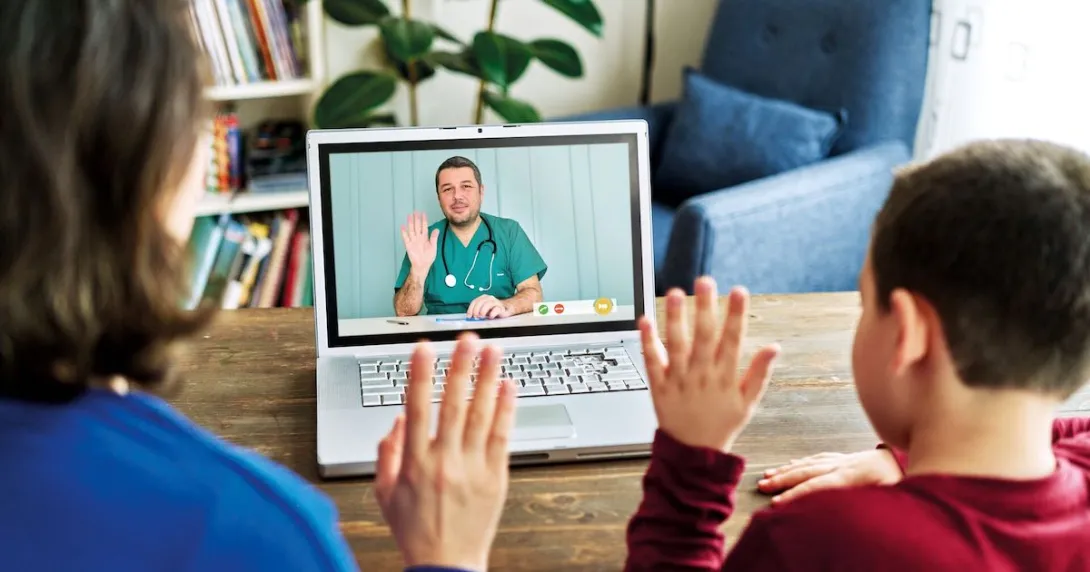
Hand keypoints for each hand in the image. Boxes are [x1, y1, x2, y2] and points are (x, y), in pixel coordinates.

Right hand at [374, 334, 516, 570]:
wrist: (446, 566)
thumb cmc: (415, 531)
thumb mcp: (384, 493)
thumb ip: (388, 453)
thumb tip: (397, 420)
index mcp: (415, 462)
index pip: (416, 408)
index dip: (420, 375)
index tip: (424, 348)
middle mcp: (445, 461)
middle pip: (455, 404)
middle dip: (461, 367)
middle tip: (467, 339)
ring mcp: (473, 468)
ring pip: (482, 414)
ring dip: (488, 378)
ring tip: (494, 351)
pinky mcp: (496, 477)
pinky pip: (502, 436)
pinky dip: (506, 409)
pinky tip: (508, 387)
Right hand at [401, 212, 438, 279]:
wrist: (422, 265)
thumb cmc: (428, 257)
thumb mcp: (433, 247)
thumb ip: (434, 238)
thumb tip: (437, 229)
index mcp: (425, 237)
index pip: (424, 226)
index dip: (424, 220)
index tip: (423, 213)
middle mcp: (418, 237)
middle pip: (417, 226)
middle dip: (416, 219)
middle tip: (415, 211)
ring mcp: (413, 241)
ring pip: (411, 230)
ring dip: (410, 223)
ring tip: (409, 216)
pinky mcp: (408, 245)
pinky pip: (406, 238)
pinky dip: (404, 232)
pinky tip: (403, 227)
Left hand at [468, 294, 511, 318]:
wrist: (506, 309)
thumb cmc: (492, 310)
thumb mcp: (483, 310)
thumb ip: (477, 312)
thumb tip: (469, 317)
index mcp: (483, 298)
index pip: (474, 301)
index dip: (470, 309)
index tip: (469, 316)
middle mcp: (489, 298)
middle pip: (480, 302)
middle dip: (476, 310)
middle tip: (475, 317)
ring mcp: (496, 302)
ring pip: (488, 304)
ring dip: (483, 311)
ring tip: (481, 317)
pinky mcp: (501, 308)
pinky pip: (496, 309)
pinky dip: (492, 313)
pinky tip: (490, 317)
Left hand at [638, 277, 779, 452]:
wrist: (693, 454)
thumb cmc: (721, 425)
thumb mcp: (748, 403)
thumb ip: (760, 373)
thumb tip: (775, 347)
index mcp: (725, 377)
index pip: (733, 341)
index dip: (737, 315)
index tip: (740, 291)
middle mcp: (702, 376)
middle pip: (704, 337)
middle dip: (706, 308)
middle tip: (705, 282)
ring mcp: (679, 381)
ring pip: (677, 345)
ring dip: (675, 318)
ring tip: (674, 294)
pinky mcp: (659, 387)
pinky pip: (652, 362)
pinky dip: (648, 341)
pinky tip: (644, 320)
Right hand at [757, 449, 902, 505]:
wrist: (930, 456)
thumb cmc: (911, 484)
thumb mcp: (893, 496)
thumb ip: (866, 501)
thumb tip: (839, 509)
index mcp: (858, 474)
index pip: (820, 486)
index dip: (797, 495)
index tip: (777, 504)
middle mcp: (849, 463)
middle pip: (810, 471)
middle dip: (784, 479)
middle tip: (762, 486)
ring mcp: (849, 457)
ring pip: (812, 462)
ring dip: (788, 469)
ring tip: (768, 476)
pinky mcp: (851, 457)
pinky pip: (820, 457)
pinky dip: (801, 462)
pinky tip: (790, 465)